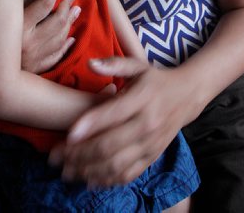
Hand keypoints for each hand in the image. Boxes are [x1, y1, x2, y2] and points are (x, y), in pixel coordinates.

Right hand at [0, 0, 79, 76]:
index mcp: (15, 28)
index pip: (43, 6)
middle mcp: (27, 45)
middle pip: (56, 22)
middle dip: (67, 5)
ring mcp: (33, 60)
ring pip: (59, 38)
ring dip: (70, 22)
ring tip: (76, 8)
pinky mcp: (35, 70)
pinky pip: (56, 56)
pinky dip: (65, 45)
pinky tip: (71, 37)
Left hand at [48, 57, 186, 186]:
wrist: (187, 96)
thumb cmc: (155, 80)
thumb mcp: (138, 65)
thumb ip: (113, 64)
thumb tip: (90, 63)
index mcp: (142, 98)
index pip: (113, 114)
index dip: (89, 125)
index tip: (68, 135)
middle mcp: (147, 124)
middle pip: (110, 145)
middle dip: (80, 154)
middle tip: (56, 158)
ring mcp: (150, 143)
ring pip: (116, 164)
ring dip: (89, 171)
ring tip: (66, 172)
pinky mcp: (152, 156)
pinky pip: (128, 174)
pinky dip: (107, 180)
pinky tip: (88, 180)